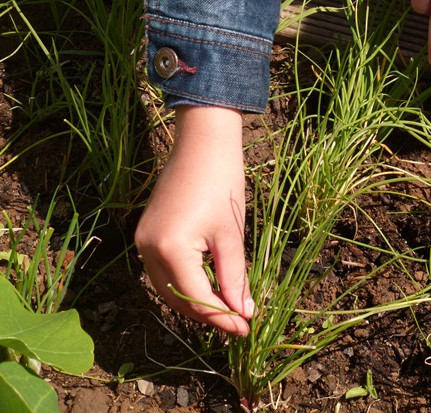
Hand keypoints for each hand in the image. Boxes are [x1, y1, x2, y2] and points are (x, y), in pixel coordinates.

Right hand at [135, 105, 253, 335]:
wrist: (202, 143)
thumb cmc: (221, 183)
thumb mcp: (231, 235)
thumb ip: (234, 277)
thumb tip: (243, 312)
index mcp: (169, 249)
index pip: (196, 298)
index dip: (222, 318)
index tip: (246, 329)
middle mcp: (147, 249)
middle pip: (176, 298)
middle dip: (207, 314)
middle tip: (239, 323)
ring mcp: (143, 241)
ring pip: (167, 288)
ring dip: (194, 301)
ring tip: (226, 310)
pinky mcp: (146, 233)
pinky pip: (163, 271)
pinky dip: (184, 284)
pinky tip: (207, 287)